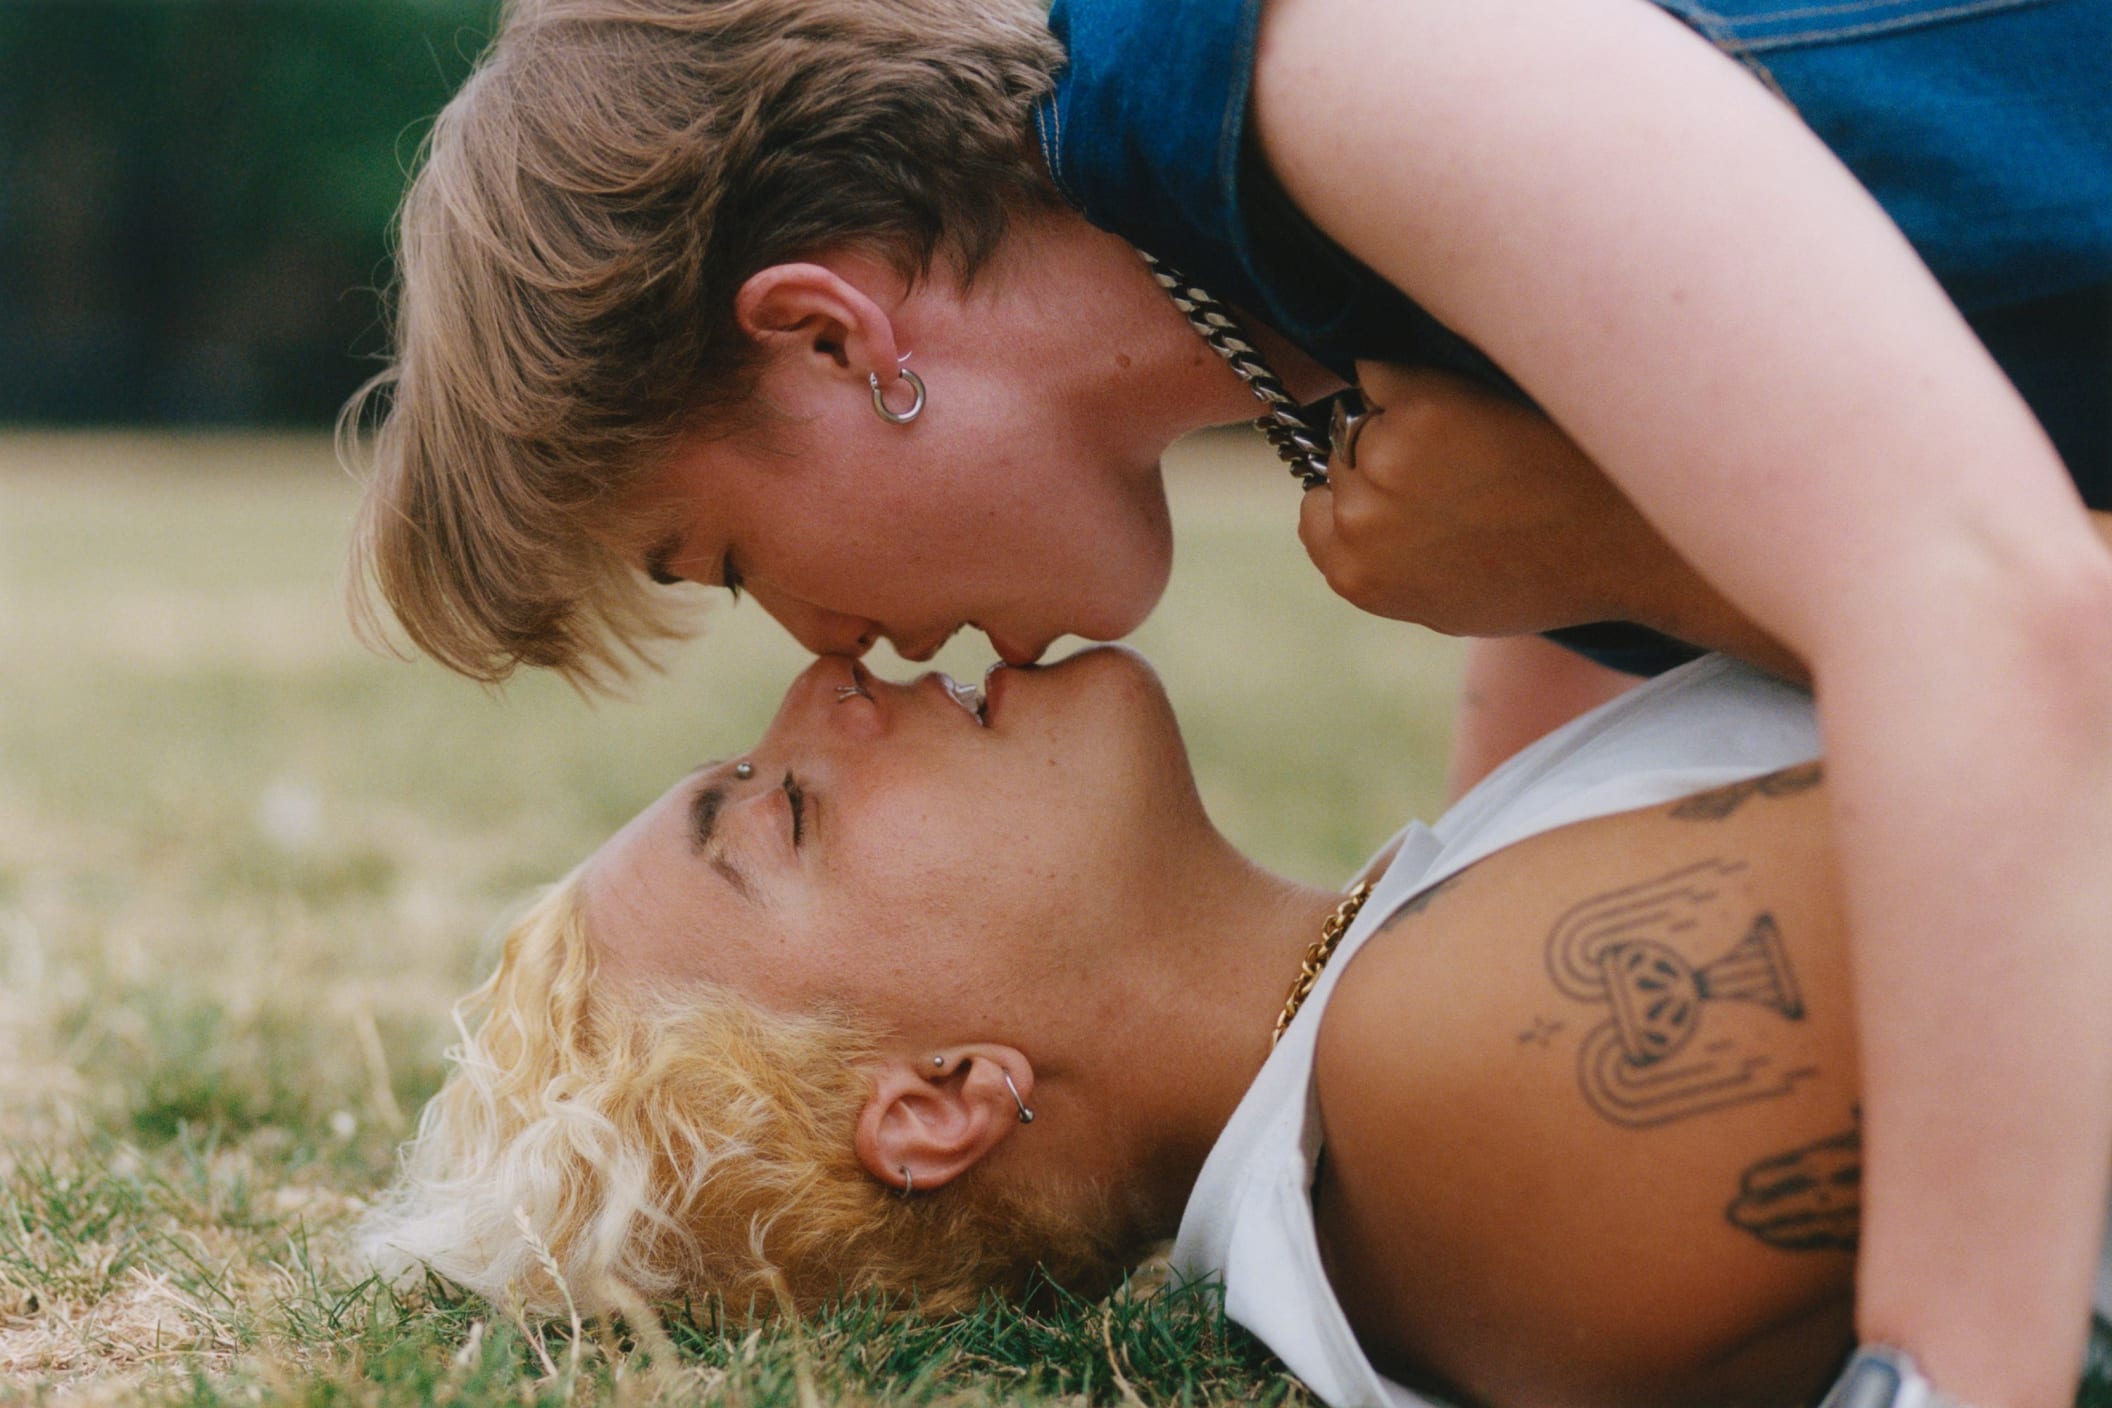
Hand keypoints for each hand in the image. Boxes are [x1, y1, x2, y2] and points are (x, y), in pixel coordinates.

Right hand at [1299, 362, 1656, 634]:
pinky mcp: (1421, 404)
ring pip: (1363, 414)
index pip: (1315, 516)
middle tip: (1457, 468)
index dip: (1358, 499)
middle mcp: (1360, 521)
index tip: (1401, 491)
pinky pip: (1383, 371)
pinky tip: (1470, 404)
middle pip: (1339, 462)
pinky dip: (1413, 378)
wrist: (1623, 536)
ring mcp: (1384, 457)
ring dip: (1405, 416)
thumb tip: (1356, 517)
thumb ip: (1387, 564)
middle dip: (1383, 459)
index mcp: (1359, 577)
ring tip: (1479, 442)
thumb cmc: (1551, 570)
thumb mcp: (1447, 603)